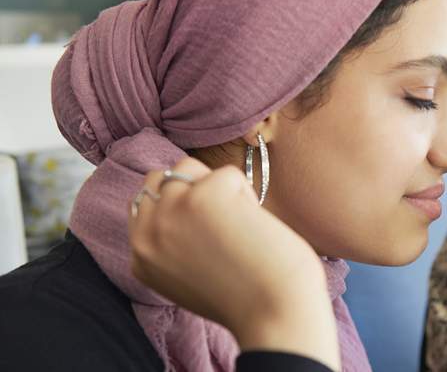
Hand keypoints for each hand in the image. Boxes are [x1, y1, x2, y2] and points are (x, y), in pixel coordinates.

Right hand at [128, 157, 340, 370]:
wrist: (273, 312)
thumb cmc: (246, 295)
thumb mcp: (188, 276)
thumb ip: (173, 244)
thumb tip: (183, 199)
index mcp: (140, 256)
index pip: (144, 203)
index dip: (178, 201)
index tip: (206, 219)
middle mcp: (148, 234)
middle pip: (163, 178)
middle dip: (194, 186)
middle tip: (225, 219)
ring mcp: (172, 211)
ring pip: (190, 168)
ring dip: (219, 186)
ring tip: (239, 225)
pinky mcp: (204, 196)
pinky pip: (227, 174)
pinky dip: (248, 195)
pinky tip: (254, 227)